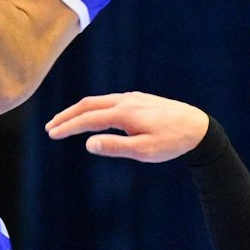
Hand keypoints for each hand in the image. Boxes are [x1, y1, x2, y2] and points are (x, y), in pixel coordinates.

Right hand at [46, 91, 209, 161]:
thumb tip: (88, 144)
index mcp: (123, 113)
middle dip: (67, 115)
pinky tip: (93, 116)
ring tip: (66, 122)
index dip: (68, 126)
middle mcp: (124, 101)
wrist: (198, 126)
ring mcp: (131, 98)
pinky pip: (108, 100)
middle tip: (50, 127)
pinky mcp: (138, 99)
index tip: (52, 134)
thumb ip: (115, 147)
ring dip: (79, 111)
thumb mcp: (144, 151)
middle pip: (87, 104)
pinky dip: (93, 108)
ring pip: (98, 101)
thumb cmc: (171, 142)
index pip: (87, 118)